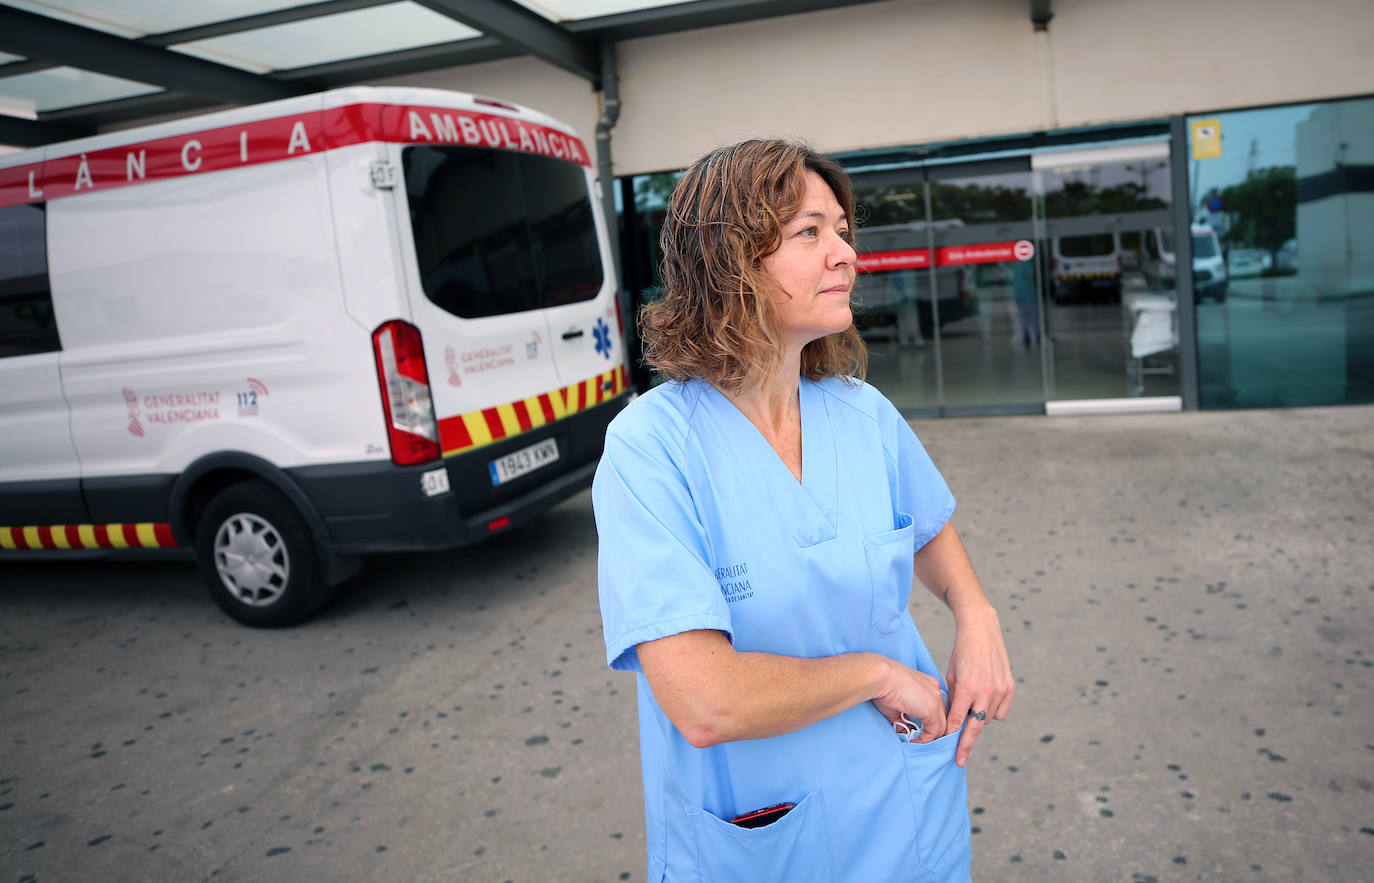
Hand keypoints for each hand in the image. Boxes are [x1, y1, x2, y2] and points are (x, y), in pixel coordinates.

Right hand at [873, 659, 947, 743]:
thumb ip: (903, 718)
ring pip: (941, 726)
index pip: (936, 707)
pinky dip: (925, 740)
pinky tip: (915, 741)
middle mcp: (935, 691)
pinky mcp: (932, 710)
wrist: (882, 677)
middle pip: (942, 716)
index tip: (921, 729)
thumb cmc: (884, 685)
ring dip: (930, 737)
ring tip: (917, 742)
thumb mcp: (897, 704)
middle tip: (921, 738)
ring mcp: (936, 701)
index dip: (930, 720)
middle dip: (933, 730)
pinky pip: (934, 732)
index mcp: (928, 684)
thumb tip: (904, 730)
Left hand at [944, 606, 1013, 765]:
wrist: (981, 630)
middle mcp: (985, 691)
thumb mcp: (951, 675)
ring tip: (970, 707)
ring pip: (987, 719)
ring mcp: (1000, 690)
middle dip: (966, 744)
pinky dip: (992, 711)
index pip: (958, 721)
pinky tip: (985, 702)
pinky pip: (1001, 712)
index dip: (952, 736)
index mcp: (967, 687)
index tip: (949, 751)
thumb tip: (954, 721)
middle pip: (975, 727)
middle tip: (960, 760)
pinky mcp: (1010, 687)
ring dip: (978, 719)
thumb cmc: (961, 652)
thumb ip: (954, 699)